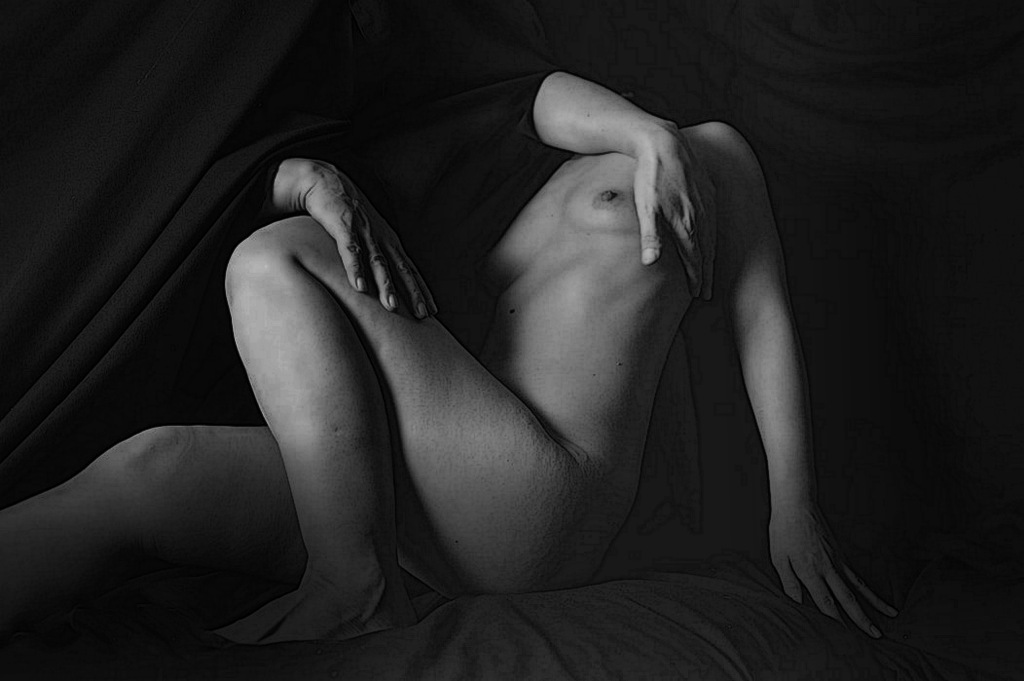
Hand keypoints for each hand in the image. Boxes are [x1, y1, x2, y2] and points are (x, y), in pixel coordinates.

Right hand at [270, 158, 436, 317]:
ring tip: (392, 307)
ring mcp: (363, 231)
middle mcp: (380, 237)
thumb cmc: (345, 212)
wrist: (325, 180)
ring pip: (378, 262)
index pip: (409, 268)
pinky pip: (350, 250)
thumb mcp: (365, 234)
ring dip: (386, 285)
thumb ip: (372, 255)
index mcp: (387, 241)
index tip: (433, 311)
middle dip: (413, 292)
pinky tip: (359, 287)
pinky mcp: (343, 226)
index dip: (421, 289)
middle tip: (424, 315)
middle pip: (401, 268)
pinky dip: (355, 268)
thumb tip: (376, 283)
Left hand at [632, 124, 716, 299]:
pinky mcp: (707, 189)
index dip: (697, 278)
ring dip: (710, 255)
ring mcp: (706, 201)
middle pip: (706, 251)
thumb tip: (650, 263)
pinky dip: (713, 234)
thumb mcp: (645, 207)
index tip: (699, 294)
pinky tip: (710, 237)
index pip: (695, 258)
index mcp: (687, 223)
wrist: (663, 141)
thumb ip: (649, 236)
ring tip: (709, 271)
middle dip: (706, 273)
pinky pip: (713, 218)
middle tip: (707, 293)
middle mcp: (702, 215)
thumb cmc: (650, 176)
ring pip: (711, 235)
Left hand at [769, 500, 898, 638]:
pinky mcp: (841, 554)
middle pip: (847, 599)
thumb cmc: (783, 531)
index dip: (835, 621)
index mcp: (810, 571)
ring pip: (859, 587)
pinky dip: (868, 588)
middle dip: (862, 619)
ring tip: (891, 617)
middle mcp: (828, 568)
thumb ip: (789, 583)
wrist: (797, 504)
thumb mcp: (779, 558)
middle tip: (876, 636)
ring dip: (874, 604)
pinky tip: (875, 598)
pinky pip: (857, 575)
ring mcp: (837, 561)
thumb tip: (796, 605)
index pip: (825, 602)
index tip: (845, 638)